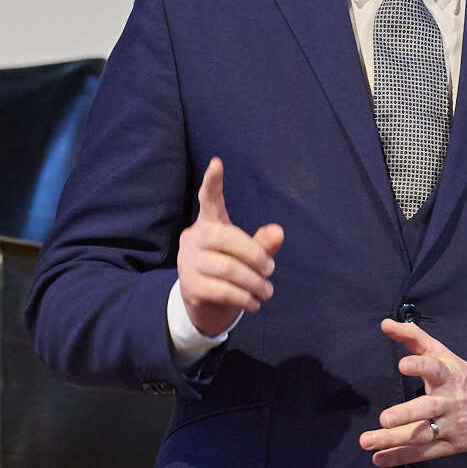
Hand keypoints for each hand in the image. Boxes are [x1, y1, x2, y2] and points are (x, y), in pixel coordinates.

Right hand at [176, 158, 285, 338]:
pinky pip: (223, 290)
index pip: (209, 199)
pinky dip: (245, 298)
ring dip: (255, 283)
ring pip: (229, 269)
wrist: (205, 304)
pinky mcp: (190, 285)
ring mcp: (188, 261)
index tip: (217, 162)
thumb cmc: (230, 270)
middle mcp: (194, 237)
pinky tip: (254, 304)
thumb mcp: (248, 255)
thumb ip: (263, 243)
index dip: (213, 182)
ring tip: (267, 291)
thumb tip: (278, 231)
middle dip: (257, 257)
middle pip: (229, 238)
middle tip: (271, 270)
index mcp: (209, 223)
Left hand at [361, 320, 466, 465]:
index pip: (435, 368)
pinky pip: (424, 453)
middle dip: (406, 414)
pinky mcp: (450, 445)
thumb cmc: (461, 376)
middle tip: (384, 419)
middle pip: (427, 408)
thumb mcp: (442, 353)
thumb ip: (414, 337)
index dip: (420, 365)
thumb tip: (385, 324)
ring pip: (422, 434)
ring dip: (394, 440)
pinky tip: (378, 458)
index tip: (403, 364)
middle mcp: (449, 401)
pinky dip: (400, 456)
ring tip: (368, 442)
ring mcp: (451, 425)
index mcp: (448, 375)